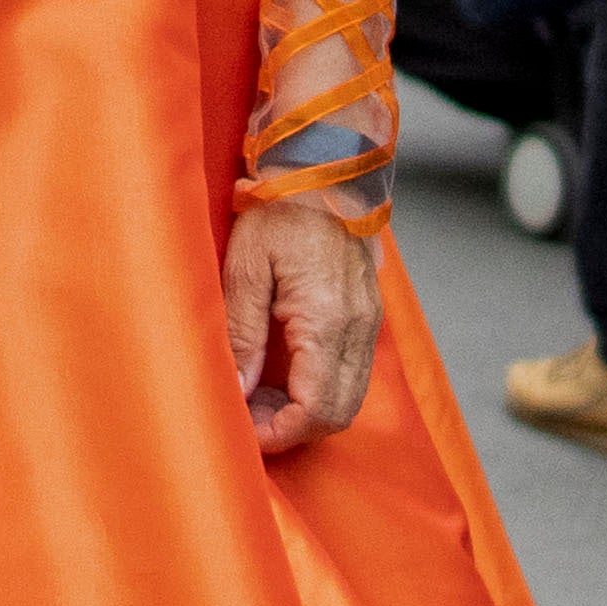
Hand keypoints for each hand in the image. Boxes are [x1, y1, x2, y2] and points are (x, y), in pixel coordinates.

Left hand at [227, 204, 381, 451]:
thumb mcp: (244, 269)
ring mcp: (369, 322)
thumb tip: (237, 392)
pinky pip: (351, 373)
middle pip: (338, 413)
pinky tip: (281, 378)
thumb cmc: (278, 212)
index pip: (316, 408)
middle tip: (247, 421)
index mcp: (327, 321)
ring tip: (258, 399)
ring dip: (306, 412)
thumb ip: (242, 335)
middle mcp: (358, 328)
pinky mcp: (368, 314)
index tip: (245, 434)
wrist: (324, 171)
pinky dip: (320, 389)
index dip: (280, 433)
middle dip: (292, 429)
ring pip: (348, 398)